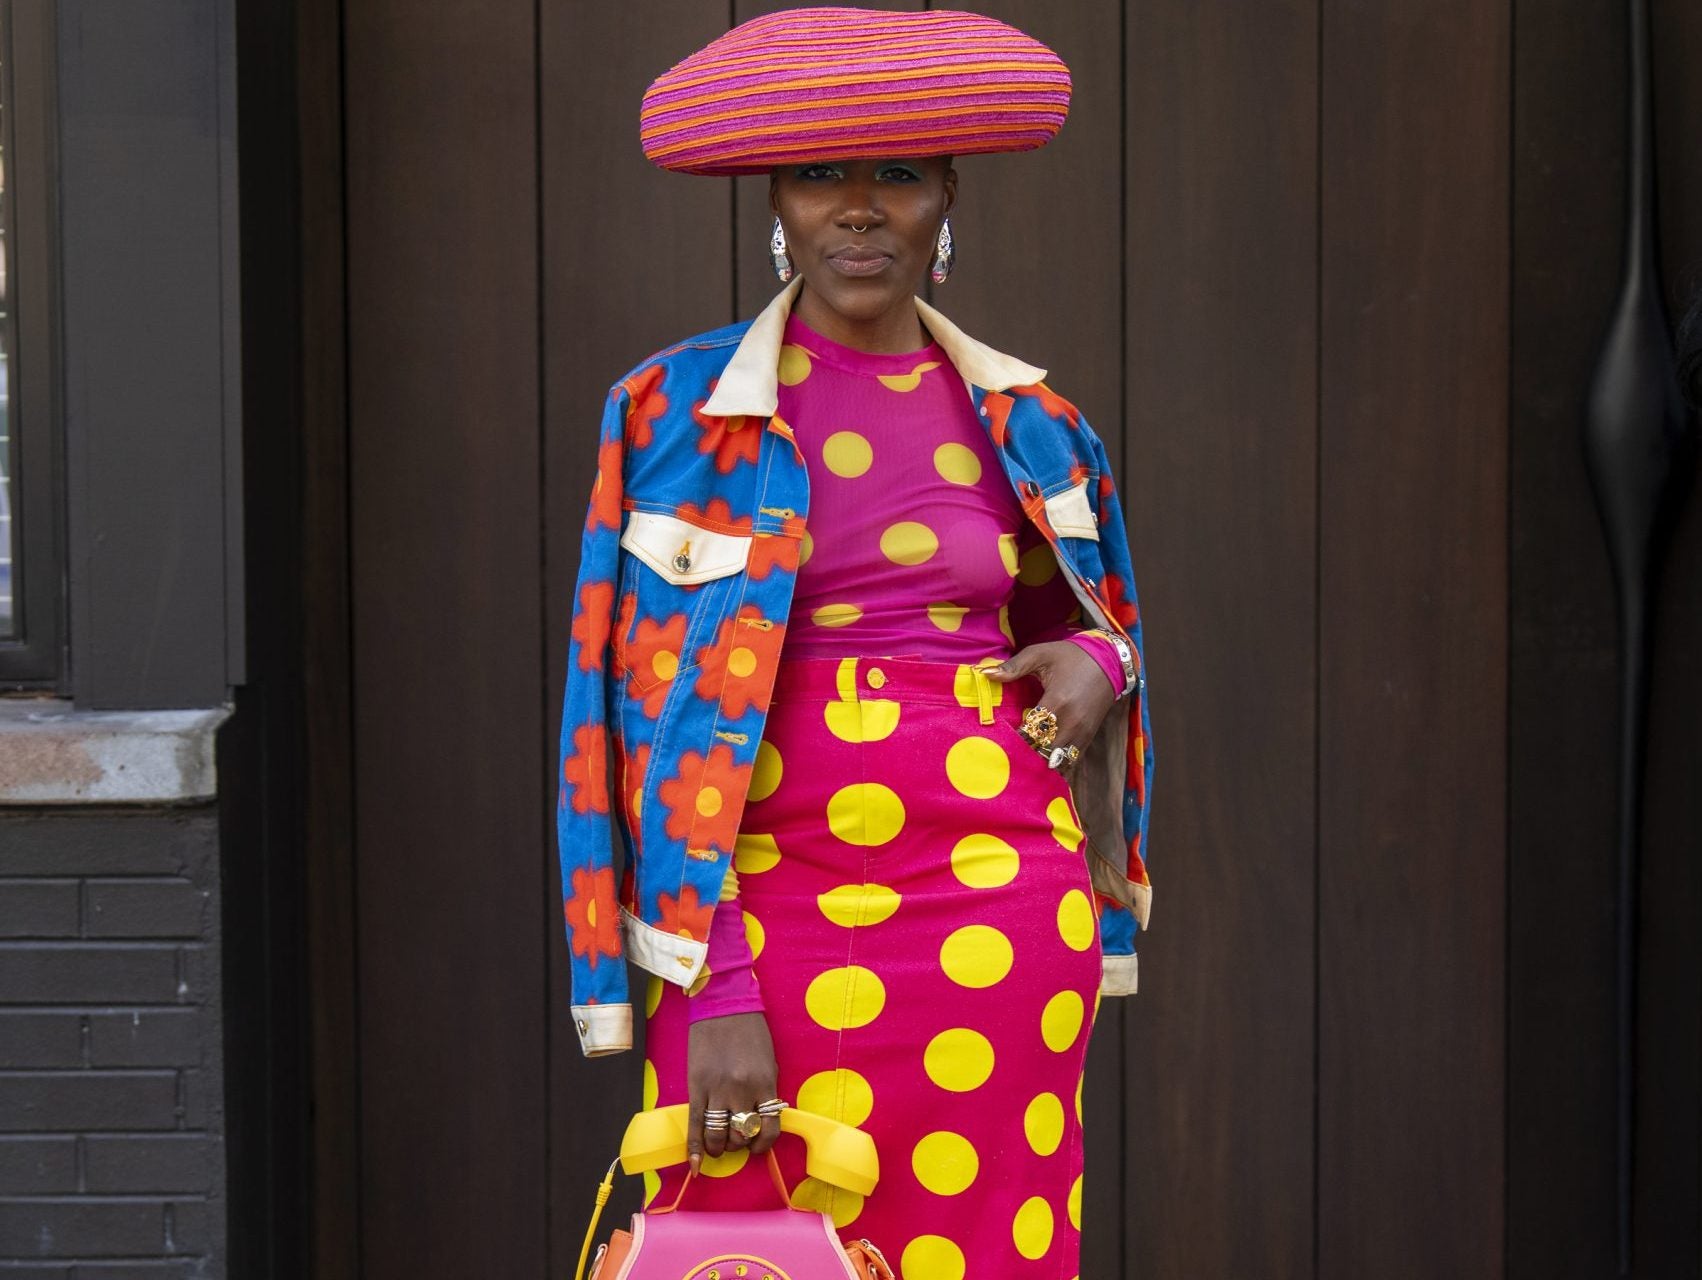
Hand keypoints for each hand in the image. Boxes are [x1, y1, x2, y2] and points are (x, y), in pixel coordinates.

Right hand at [686, 1010, 780, 1173]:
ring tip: (718, 1145)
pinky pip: (695, 1126)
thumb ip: (764, 1092)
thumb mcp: (768, 1062)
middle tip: (735, 1139)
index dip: (763, 1145)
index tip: (757, 1146)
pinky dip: (694, 1149)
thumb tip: (760, 1120)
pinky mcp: (696, 1087)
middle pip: (742, 1136)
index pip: (769, 1129)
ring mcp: (717, 1090)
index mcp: (765, 1083)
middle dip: (739, 1144)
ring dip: (719, 1147)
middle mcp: (742, 1091)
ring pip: (718, 1136)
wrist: (722, 1004)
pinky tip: (695, 1165)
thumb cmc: (750, 1031)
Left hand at [984, 640, 1116, 774]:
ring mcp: (1081, 733)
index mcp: (1057, 702)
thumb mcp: (1041, 654)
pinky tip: (1040, 769)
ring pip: (1057, 761)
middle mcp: (1070, 722)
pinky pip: (1071, 761)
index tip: (995, 744)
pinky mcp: (1088, 737)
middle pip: (1042, 751)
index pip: (1029, 732)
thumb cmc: (1072, 656)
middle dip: (1023, 757)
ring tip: (1019, 768)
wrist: (1109, 661)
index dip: (1012, 741)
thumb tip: (985, 674)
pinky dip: (1055, 766)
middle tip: (1002, 761)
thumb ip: (1014, 666)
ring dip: (1038, 765)